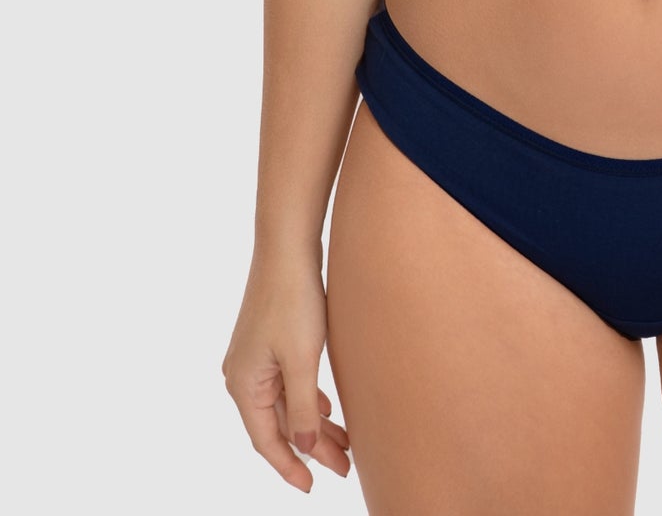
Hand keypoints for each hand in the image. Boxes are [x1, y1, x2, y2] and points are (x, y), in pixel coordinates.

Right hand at [221, 258, 351, 493]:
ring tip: (345, 443)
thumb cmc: (293, 301)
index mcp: (244, 385)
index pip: (266, 441)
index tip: (311, 488)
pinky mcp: (270, 341)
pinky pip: (288, 383)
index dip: (289, 467)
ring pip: (286, 404)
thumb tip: (304, 450)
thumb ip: (303, 409)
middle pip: (279, 424)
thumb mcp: (302, 360)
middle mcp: (243, 376)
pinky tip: (327, 407)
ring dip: (314, 423)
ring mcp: (255, 358)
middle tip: (345, 467)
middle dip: (311, 447)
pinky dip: (308, 399)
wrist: (288, 247)